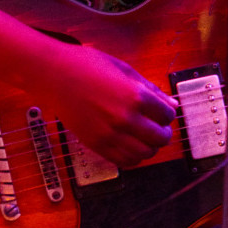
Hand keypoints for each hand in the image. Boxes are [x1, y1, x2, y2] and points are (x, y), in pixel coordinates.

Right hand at [46, 44, 178, 169]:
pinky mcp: (96, 144)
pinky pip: (124, 161)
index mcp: (136, 96)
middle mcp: (125, 118)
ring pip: (144, 154)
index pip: (167, 115)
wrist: (55, 75)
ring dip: (150, 147)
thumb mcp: (125, 70)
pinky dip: (133, 157)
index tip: (162, 111)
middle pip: (160, 138)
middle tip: (158, 126)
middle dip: (163, 132)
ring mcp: (110, 134)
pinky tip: (131, 145)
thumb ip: (151, 89)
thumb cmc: (88, 66)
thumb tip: (172, 104)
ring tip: (145, 137)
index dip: (167, 113)